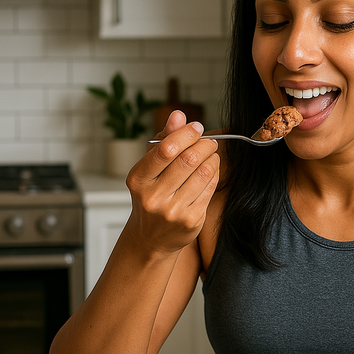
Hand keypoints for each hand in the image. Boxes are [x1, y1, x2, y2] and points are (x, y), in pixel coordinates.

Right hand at [125, 110, 219, 253]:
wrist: (152, 238)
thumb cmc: (152, 196)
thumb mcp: (150, 169)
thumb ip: (164, 140)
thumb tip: (178, 115)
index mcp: (138, 179)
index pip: (165, 150)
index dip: (185, 134)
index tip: (196, 127)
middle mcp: (153, 197)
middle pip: (188, 160)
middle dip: (204, 145)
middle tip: (209, 141)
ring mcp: (173, 210)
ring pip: (203, 173)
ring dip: (212, 158)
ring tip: (212, 154)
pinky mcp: (191, 220)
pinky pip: (210, 189)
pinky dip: (215, 174)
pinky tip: (212, 170)